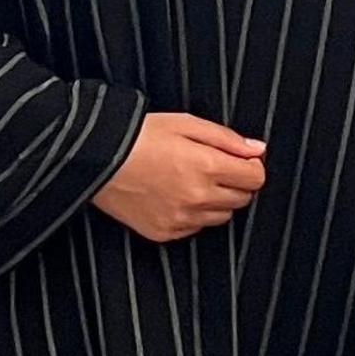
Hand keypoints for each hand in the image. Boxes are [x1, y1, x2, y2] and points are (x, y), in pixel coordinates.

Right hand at [91, 112, 266, 241]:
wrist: (97, 158)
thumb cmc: (140, 136)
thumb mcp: (187, 123)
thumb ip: (228, 139)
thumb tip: (257, 150)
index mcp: (208, 167)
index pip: (256, 178)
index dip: (250, 166)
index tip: (239, 160)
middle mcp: (197, 198)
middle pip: (242, 199)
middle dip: (235, 182)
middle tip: (213, 167)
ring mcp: (181, 219)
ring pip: (221, 216)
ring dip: (216, 200)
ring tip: (191, 180)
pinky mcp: (164, 232)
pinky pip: (195, 228)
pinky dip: (193, 214)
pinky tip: (175, 195)